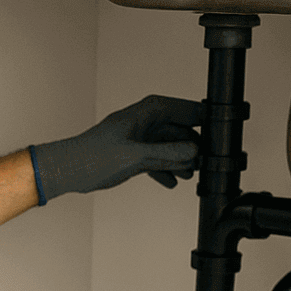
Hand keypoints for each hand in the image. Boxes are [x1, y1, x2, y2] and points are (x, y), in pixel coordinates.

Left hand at [28, 94, 202, 203]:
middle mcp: (146, 121)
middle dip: (194, 147)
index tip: (220, 135)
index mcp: (148, 111)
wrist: (69, 170)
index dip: (205, 121)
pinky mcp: (135, 152)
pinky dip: (165, 169)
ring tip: (191, 174)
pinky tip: (172, 181)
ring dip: (181, 160)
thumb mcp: (136, 157)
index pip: (187, 109)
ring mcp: (141, 137)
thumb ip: (167, 155)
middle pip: (182, 129)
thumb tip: (195, 153)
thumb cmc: (93, 156)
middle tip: (206, 163)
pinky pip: (158, 159)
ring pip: (171, 146)